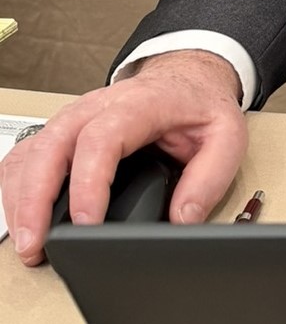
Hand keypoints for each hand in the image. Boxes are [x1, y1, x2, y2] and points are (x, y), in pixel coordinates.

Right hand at [0, 50, 246, 266]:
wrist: (189, 78)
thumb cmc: (201, 107)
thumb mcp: (227, 136)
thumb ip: (208, 178)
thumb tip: (182, 219)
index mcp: (141, 103)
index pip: (103, 138)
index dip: (90, 181)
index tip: (86, 222)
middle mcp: (99, 105)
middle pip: (53, 144)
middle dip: (37, 198)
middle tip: (37, 245)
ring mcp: (76, 116)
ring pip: (33, 151)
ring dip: (21, 197)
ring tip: (28, 243)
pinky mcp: (63, 130)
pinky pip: (27, 154)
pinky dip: (16, 186)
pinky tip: (21, 217)